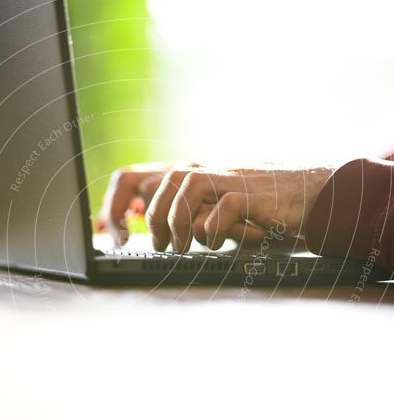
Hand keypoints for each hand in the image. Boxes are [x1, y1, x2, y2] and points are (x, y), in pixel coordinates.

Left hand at [100, 164, 333, 250]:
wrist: (309, 199)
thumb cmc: (260, 211)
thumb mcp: (215, 216)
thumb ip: (187, 220)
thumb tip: (152, 236)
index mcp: (186, 177)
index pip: (132, 178)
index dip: (113, 206)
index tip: (110, 235)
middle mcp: (200, 171)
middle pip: (150, 181)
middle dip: (145, 218)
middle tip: (152, 246)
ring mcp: (224, 178)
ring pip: (181, 186)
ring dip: (177, 224)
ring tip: (183, 247)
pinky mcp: (247, 193)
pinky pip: (218, 209)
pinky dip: (212, 231)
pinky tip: (216, 242)